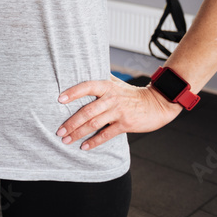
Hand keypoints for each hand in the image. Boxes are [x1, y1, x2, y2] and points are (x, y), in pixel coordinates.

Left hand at [56, 78, 181, 149]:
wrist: (157, 104)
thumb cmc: (131, 94)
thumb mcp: (116, 83)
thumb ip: (100, 79)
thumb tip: (81, 70)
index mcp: (107, 86)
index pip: (87, 86)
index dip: (73, 92)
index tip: (59, 100)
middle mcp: (111, 98)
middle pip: (87, 111)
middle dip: (71, 122)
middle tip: (59, 131)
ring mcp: (118, 112)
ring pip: (94, 124)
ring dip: (78, 133)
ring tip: (66, 139)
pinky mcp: (125, 124)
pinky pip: (106, 135)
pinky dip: (94, 142)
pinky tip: (84, 146)